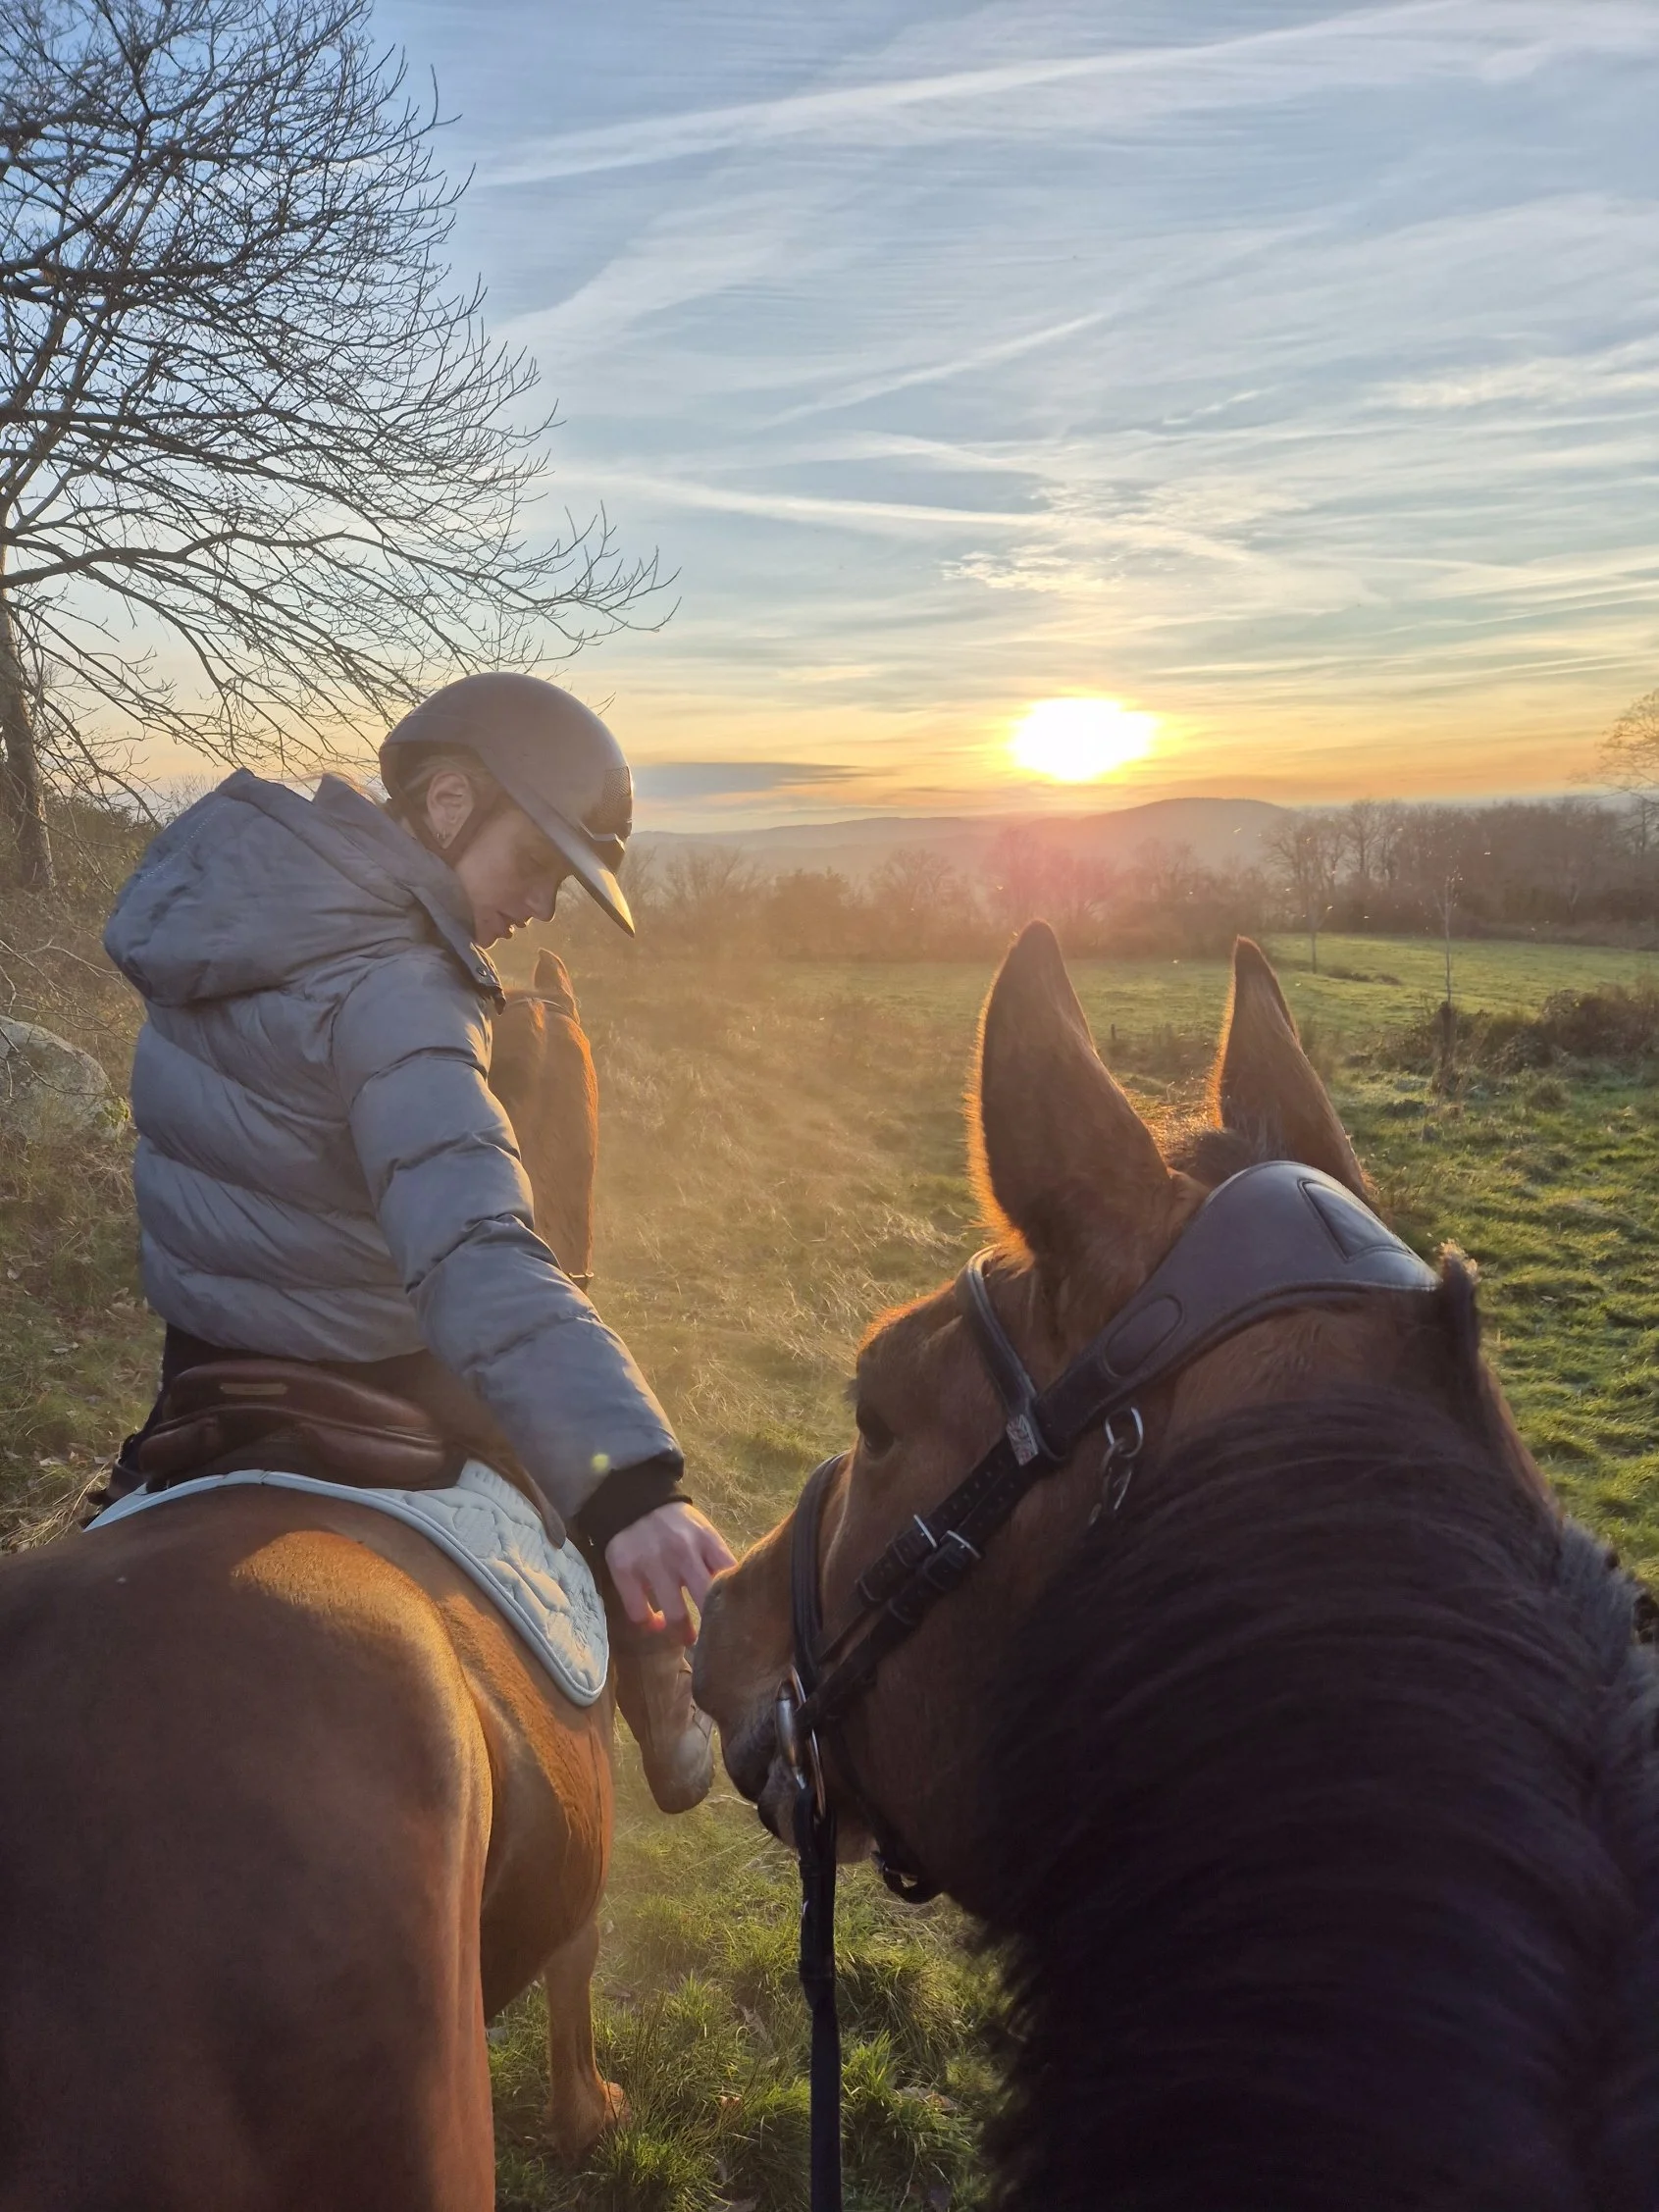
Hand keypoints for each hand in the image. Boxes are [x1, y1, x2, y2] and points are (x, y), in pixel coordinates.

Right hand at [604, 1501, 734, 1643]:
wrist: (632, 1499)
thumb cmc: (675, 1524)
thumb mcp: (702, 1532)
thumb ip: (717, 1561)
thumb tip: (736, 1596)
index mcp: (705, 1540)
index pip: (729, 1577)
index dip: (736, 1603)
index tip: (738, 1621)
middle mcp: (681, 1551)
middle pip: (705, 1599)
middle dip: (713, 1625)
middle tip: (716, 1641)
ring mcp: (652, 1562)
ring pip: (674, 1613)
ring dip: (683, 1632)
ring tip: (688, 1638)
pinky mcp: (625, 1570)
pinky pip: (639, 1612)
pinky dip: (649, 1623)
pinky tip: (655, 1623)